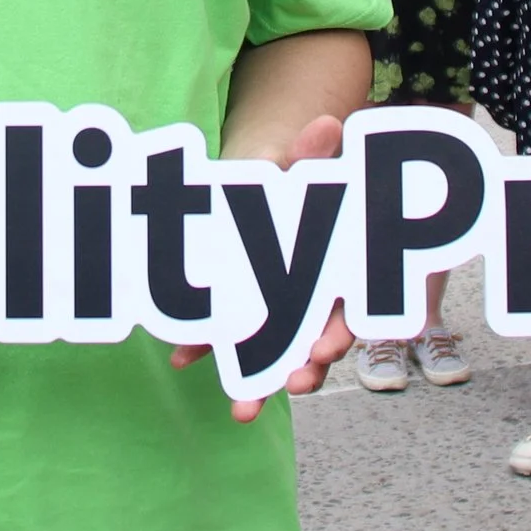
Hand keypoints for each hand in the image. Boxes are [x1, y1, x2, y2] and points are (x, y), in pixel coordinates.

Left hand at [169, 113, 351, 421]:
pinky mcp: (251, 300)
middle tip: (288, 390)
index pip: (348, 308)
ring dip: (261, 375)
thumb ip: (315, 152)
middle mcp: (320, 293)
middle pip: (316, 339)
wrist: (278, 178)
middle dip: (302, 368)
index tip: (324, 352)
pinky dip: (211, 341)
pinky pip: (235, 326)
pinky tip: (181, 357)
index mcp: (342, 267)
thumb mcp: (308, 162)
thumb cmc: (302, 173)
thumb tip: (329, 122)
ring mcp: (286, 302)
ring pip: (277, 346)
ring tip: (242, 409)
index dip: (338, 331)